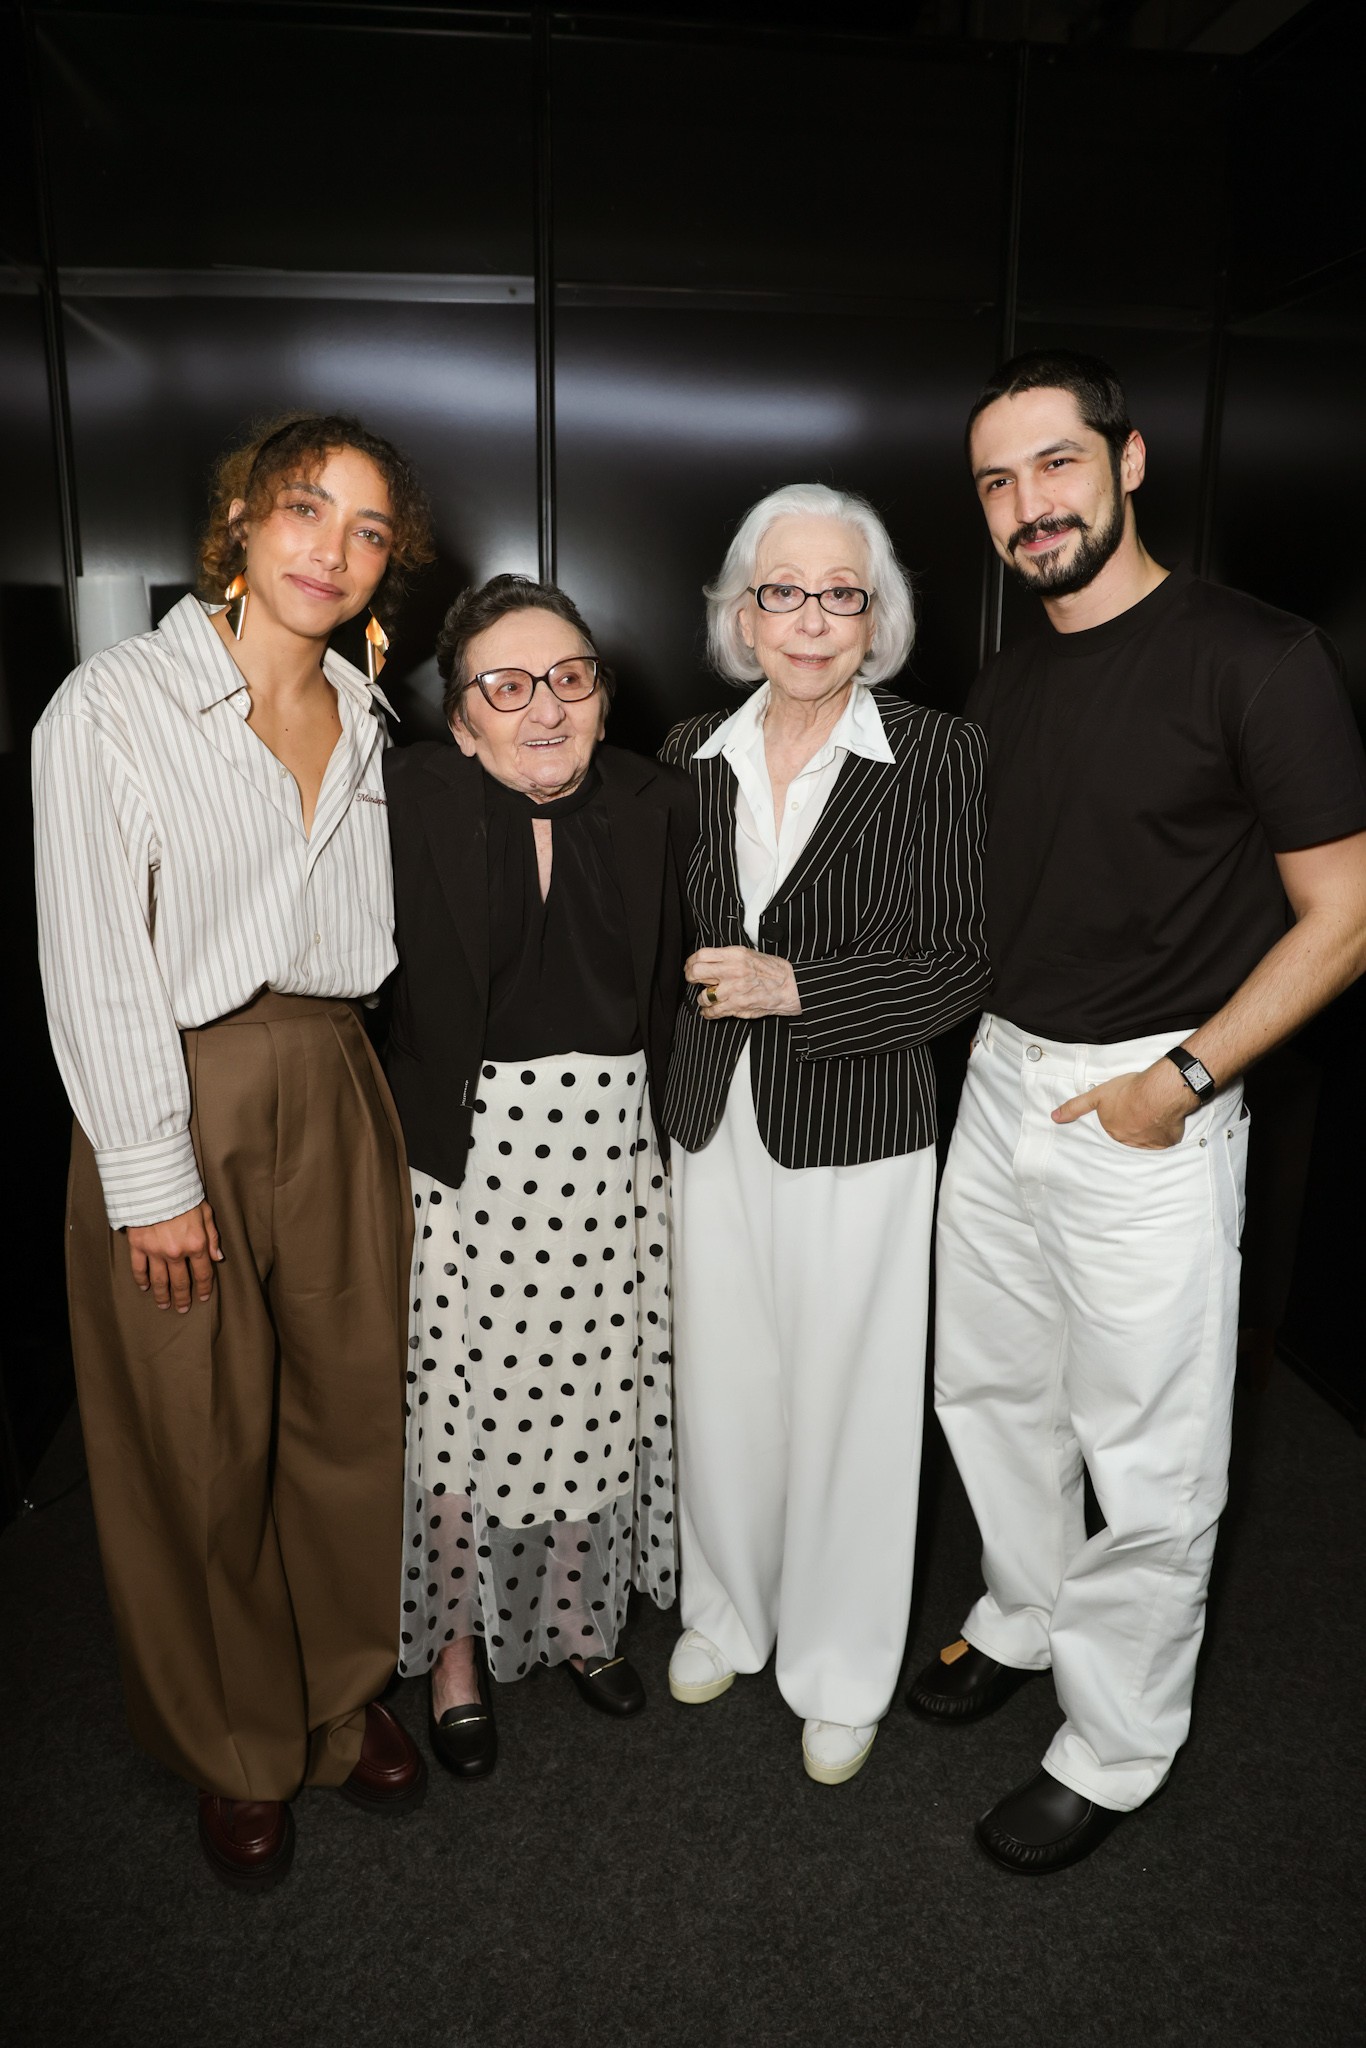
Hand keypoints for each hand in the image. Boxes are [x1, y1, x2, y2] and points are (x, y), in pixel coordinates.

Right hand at [126, 1201, 222, 1311]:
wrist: (157, 1184)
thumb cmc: (184, 1196)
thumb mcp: (206, 1213)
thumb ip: (212, 1237)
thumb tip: (218, 1257)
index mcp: (196, 1244)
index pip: (203, 1273)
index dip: (204, 1287)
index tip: (203, 1297)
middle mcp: (176, 1252)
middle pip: (181, 1282)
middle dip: (183, 1297)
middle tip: (183, 1309)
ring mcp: (155, 1251)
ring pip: (160, 1280)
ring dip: (163, 1295)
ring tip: (164, 1305)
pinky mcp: (138, 1246)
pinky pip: (139, 1268)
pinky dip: (142, 1280)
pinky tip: (145, 1287)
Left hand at [684, 946, 800, 1019]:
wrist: (791, 987)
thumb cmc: (774, 971)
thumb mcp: (750, 954)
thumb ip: (729, 958)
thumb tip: (709, 962)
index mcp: (735, 955)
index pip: (702, 955)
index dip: (691, 961)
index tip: (691, 965)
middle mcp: (733, 971)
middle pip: (696, 973)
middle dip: (690, 977)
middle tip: (692, 980)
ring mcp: (734, 990)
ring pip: (703, 996)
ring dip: (702, 999)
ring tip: (707, 998)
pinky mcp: (737, 1007)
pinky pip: (713, 1012)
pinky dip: (708, 1013)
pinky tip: (710, 1010)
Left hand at [1052, 1059, 1193, 1150]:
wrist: (1159, 1092)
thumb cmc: (1129, 1091)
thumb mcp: (1096, 1095)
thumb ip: (1075, 1107)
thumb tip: (1055, 1117)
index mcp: (1112, 1132)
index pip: (1111, 1134)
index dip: (1117, 1124)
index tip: (1123, 1117)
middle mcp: (1129, 1143)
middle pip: (1128, 1139)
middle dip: (1131, 1129)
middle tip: (1138, 1116)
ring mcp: (1149, 1145)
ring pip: (1146, 1141)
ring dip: (1147, 1132)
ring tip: (1151, 1117)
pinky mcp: (1167, 1142)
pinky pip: (1165, 1141)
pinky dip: (1164, 1133)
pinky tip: (1165, 1121)